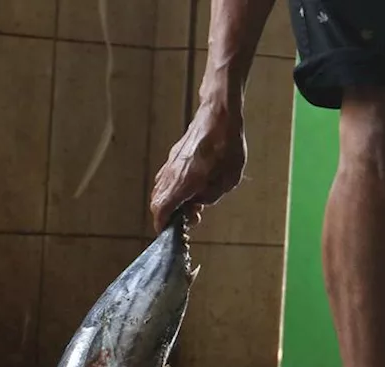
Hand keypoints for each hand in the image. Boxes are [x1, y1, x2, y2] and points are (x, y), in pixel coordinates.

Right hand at [149, 101, 246, 232]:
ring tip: (193, 202)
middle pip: (158, 202)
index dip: (162, 225)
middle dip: (169, 215)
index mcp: (183, 183)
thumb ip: (209, 197)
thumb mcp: (227, 181)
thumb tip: (197, 203)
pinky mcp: (174, 156)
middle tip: (189, 217)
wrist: (219, 115)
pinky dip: (174, 189)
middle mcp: (171, 174)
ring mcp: (170, 164)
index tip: (169, 233)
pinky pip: (167, 178)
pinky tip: (192, 187)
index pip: (161, 210)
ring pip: (161, 190)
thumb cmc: (227, 147)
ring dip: (172, 201)